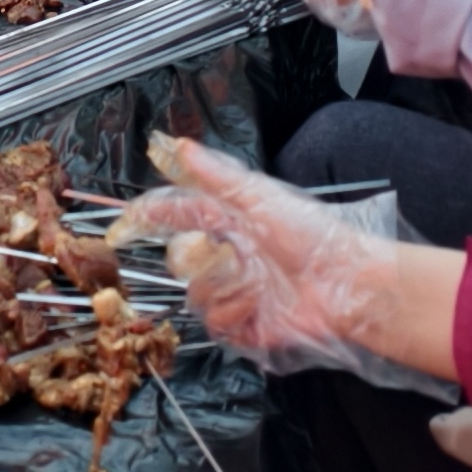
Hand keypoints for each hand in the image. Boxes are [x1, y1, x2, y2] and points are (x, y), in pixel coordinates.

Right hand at [121, 136, 449, 386]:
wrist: (346, 285)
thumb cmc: (311, 235)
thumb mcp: (260, 196)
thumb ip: (214, 174)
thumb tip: (175, 144)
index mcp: (230, 221)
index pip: (177, 215)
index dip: (149, 217)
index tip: (125, 224)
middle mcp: (228, 256)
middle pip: (179, 260)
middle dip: (196, 259)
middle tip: (225, 255)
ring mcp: (236, 292)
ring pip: (195, 295)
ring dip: (222, 289)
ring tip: (254, 285)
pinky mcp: (246, 327)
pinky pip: (216, 325)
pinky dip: (236, 317)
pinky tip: (259, 309)